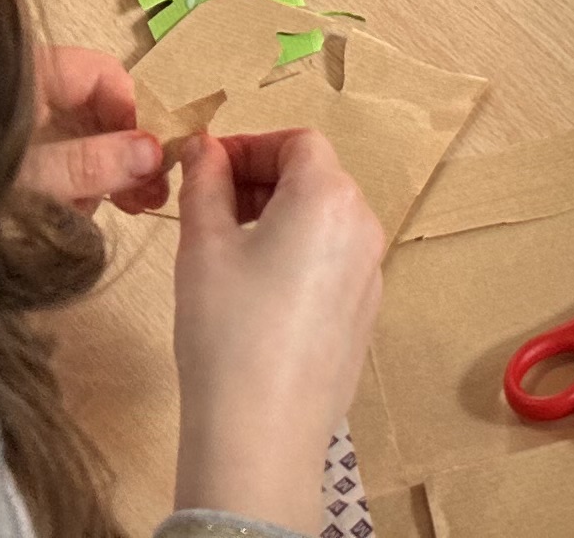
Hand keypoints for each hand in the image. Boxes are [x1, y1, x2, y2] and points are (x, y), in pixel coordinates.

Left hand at [21, 45, 169, 213]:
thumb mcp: (28, 173)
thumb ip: (90, 163)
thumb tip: (156, 152)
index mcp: (32, 76)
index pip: (104, 75)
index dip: (137, 112)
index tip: (156, 158)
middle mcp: (31, 94)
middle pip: (97, 110)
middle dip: (127, 153)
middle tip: (153, 196)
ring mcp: (22, 127)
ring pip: (82, 141)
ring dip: (106, 175)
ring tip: (125, 209)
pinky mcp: (14, 158)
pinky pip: (58, 162)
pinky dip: (75, 185)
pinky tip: (80, 212)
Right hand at [170, 130, 389, 531]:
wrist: (262, 432)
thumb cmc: (227, 329)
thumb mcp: (203, 244)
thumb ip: (204, 182)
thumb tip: (203, 147)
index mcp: (329, 197)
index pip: (296, 142)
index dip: (249, 146)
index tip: (206, 167)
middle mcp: (363, 227)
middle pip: (315, 178)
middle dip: (260, 181)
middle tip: (208, 206)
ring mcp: (370, 274)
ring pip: (324, 221)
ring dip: (277, 218)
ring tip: (225, 249)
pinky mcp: (364, 315)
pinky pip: (332, 262)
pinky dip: (297, 256)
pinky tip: (256, 293)